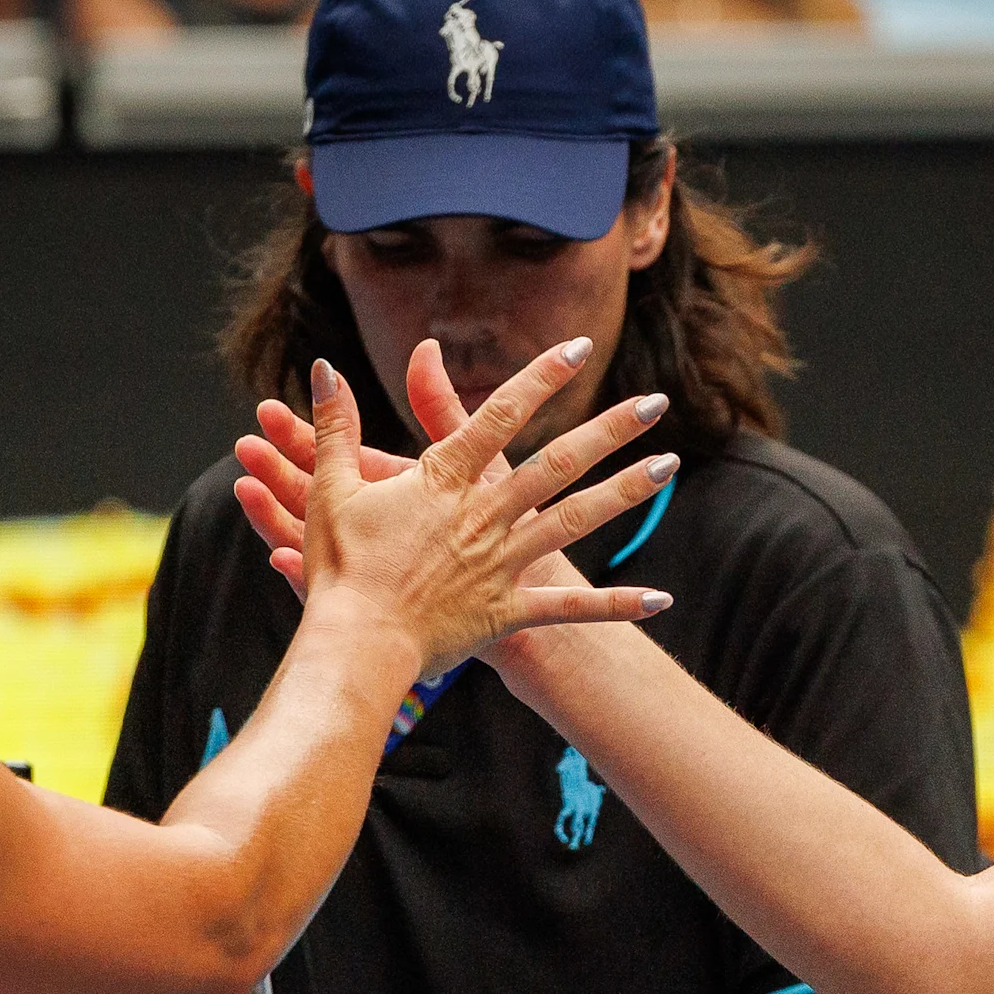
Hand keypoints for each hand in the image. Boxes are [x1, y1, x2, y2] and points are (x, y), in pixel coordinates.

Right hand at [292, 342, 673, 672]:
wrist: (356, 645)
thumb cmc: (340, 569)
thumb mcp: (332, 489)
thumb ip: (335, 426)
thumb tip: (325, 366)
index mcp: (444, 482)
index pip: (501, 416)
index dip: (540, 377)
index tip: (577, 348)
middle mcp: (483, 516)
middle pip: (558, 462)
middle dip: (609, 428)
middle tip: (655, 401)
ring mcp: (501, 563)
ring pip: (574, 520)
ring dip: (625, 491)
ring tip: (669, 466)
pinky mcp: (507, 612)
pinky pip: (571, 610)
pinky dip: (617, 605)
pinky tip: (661, 599)